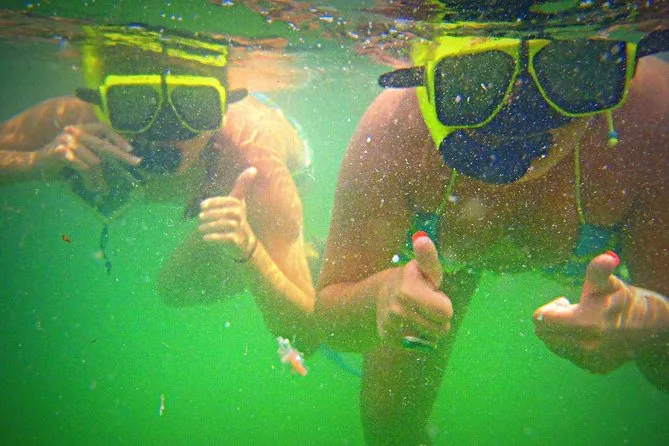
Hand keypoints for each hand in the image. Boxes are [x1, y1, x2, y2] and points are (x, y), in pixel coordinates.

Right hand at [35, 123, 140, 193]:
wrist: (32, 164)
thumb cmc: (59, 161)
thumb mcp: (79, 155)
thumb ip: (95, 155)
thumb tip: (118, 160)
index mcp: (79, 129)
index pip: (103, 128)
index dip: (117, 137)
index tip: (130, 148)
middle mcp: (74, 132)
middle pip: (103, 144)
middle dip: (122, 155)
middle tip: (137, 162)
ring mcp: (67, 142)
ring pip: (95, 162)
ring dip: (99, 178)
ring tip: (99, 188)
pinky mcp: (61, 154)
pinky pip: (84, 168)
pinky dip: (89, 179)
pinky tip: (90, 186)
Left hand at [199, 166, 257, 260]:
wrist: (244, 241)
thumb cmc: (237, 217)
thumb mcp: (238, 201)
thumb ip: (242, 185)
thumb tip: (253, 168)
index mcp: (239, 205)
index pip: (227, 201)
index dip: (213, 202)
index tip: (201, 206)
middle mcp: (241, 216)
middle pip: (226, 213)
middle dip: (211, 214)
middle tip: (200, 217)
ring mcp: (239, 228)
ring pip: (225, 225)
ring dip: (211, 226)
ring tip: (200, 228)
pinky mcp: (237, 240)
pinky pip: (226, 238)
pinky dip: (215, 237)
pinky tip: (205, 237)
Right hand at [376, 232, 452, 348]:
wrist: (378, 298)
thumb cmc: (412, 281)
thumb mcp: (422, 268)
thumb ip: (427, 257)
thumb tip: (422, 239)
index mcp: (408, 289)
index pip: (445, 311)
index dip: (443, 303)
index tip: (432, 293)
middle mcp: (397, 309)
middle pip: (442, 328)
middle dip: (439, 318)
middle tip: (426, 305)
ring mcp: (392, 326)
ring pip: (433, 339)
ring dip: (430, 329)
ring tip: (419, 315)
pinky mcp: (389, 339)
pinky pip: (422, 347)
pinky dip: (420, 339)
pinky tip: (410, 326)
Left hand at [533, 251, 636, 372]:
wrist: (652, 328)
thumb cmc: (624, 300)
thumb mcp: (610, 283)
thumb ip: (599, 272)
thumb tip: (607, 258)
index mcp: (585, 323)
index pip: (542, 319)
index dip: (550, 307)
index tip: (566, 301)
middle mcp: (585, 347)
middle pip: (543, 334)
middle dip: (553, 320)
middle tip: (573, 310)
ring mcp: (590, 360)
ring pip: (554, 345)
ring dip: (560, 332)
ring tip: (581, 322)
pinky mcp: (594, 368)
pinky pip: (568, 355)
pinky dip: (571, 344)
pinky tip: (589, 335)